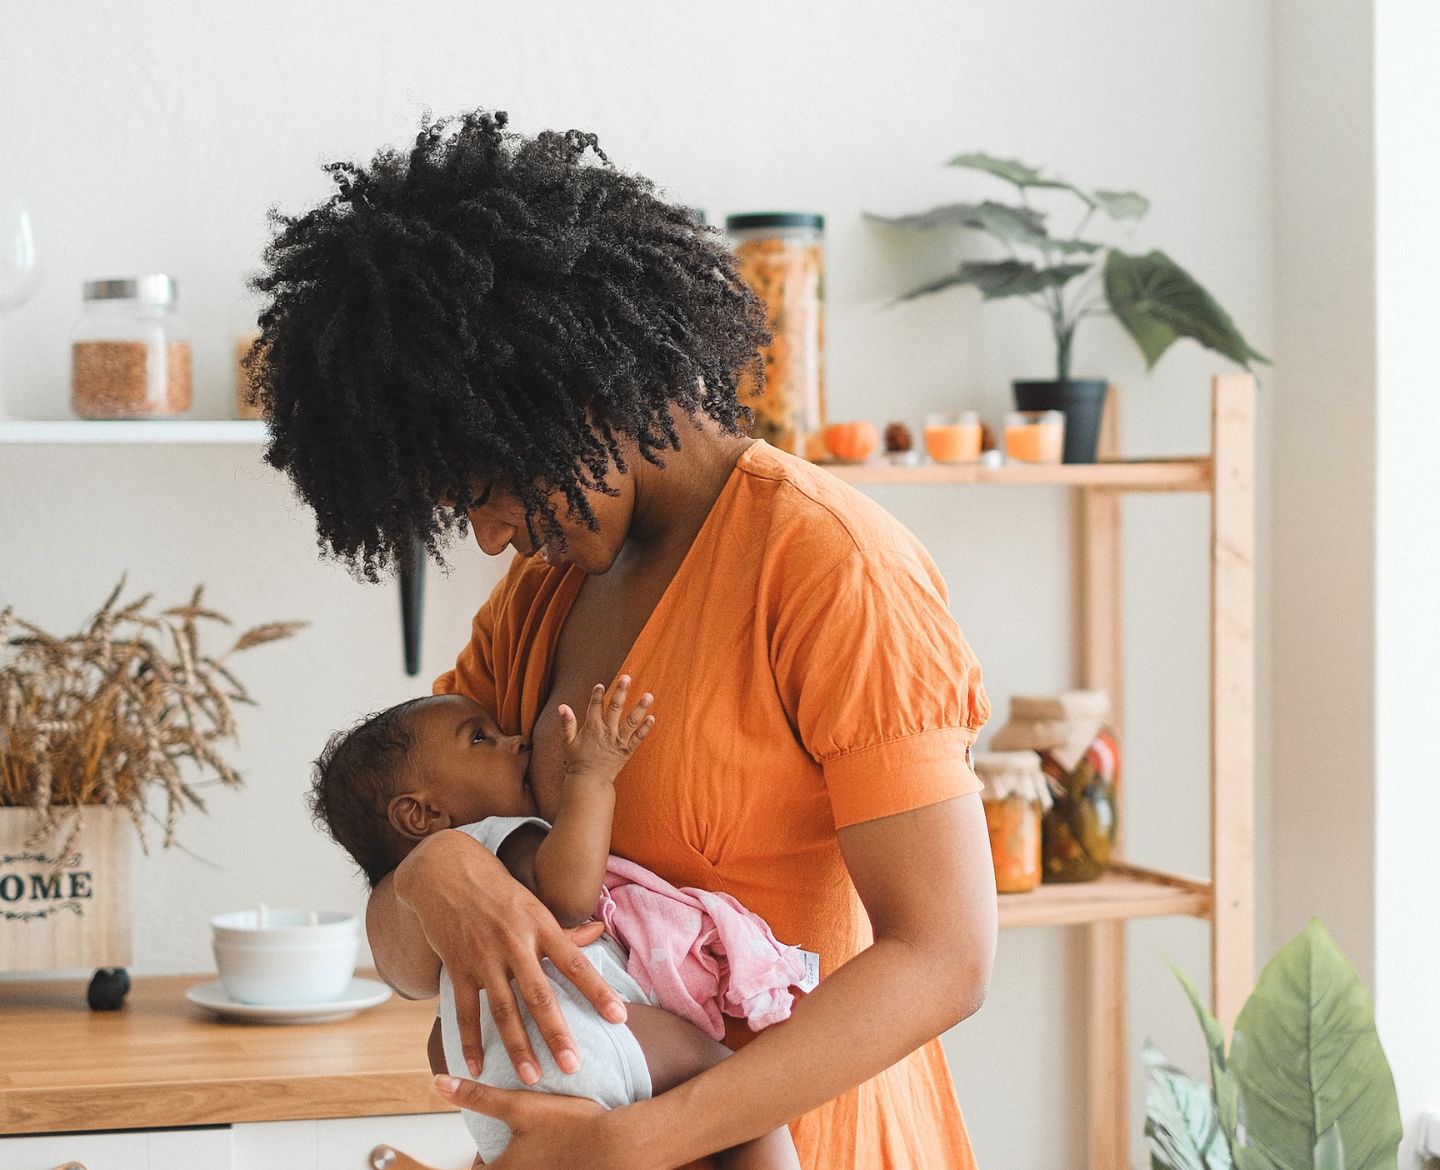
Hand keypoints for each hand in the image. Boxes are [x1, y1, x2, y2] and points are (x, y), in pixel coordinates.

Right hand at [392, 832, 627, 1083]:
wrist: (445, 870)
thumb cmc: (497, 888)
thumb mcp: (533, 902)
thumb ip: (562, 929)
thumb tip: (598, 932)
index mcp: (540, 925)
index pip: (575, 963)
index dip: (598, 991)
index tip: (619, 1018)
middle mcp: (514, 942)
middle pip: (539, 994)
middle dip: (556, 1033)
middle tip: (572, 1066)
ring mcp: (484, 956)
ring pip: (504, 1009)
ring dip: (517, 1046)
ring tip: (531, 1077)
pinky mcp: (457, 965)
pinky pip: (466, 1009)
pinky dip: (470, 1040)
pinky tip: (477, 1066)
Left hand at [434, 1074, 631, 1169]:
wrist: (620, 1145)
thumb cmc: (571, 1125)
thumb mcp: (521, 1106)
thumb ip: (479, 1096)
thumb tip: (439, 1082)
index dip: (475, 1161)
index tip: (483, 1150)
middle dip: (500, 1161)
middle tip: (513, 1145)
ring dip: (525, 1161)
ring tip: (540, 1145)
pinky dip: (546, 1164)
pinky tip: (559, 1153)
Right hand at [558, 674, 654, 781]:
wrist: (590, 781)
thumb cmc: (577, 760)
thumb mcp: (568, 742)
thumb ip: (567, 723)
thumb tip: (561, 706)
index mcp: (592, 728)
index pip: (595, 707)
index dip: (597, 695)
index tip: (601, 685)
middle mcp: (607, 732)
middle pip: (615, 708)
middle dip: (621, 692)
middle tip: (627, 677)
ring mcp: (619, 741)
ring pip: (631, 722)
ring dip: (640, 708)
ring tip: (649, 695)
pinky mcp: (627, 751)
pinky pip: (638, 738)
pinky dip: (645, 729)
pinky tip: (652, 718)